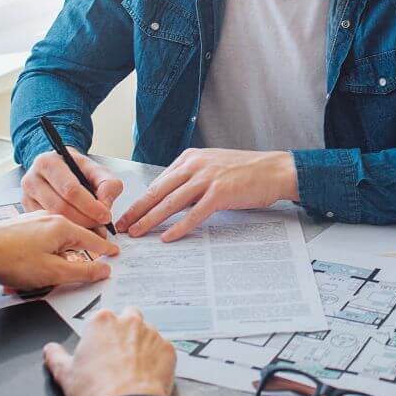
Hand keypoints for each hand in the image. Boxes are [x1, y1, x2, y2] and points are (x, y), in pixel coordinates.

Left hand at [0, 212, 118, 289]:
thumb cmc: (10, 259)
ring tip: (56, 275)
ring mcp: (34, 222)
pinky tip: (35, 269)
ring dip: (60, 258)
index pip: (92, 238)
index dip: (105, 249)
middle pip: (75, 238)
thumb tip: (103, 270)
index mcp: (62, 227)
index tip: (115, 253)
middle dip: (82, 254)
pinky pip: (43, 242)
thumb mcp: (52, 272)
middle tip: (93, 267)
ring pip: (57, 241)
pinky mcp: (21, 229)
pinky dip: (46, 255)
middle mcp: (50, 219)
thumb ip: (81, 272)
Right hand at [21, 147, 123, 231]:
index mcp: (48, 162)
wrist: (60, 169)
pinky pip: (47, 226)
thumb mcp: (97, 170)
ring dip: (77, 228)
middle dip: (85, 220)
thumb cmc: (77, 170)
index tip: (105, 216)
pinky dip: (66, 231)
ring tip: (93, 229)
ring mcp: (27, 197)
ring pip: (53, 219)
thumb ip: (107, 184)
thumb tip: (104, 205)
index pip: (70, 189)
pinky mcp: (27, 211)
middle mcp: (32, 179)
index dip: (90, 205)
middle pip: (60, 207)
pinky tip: (79, 230)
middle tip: (101, 226)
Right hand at [43, 307, 175, 395]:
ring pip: (148, 332)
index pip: (103, 318)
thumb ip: (56, 357)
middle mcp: (129, 321)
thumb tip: (50, 350)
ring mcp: (151, 334)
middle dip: (125, 330)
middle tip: (118, 354)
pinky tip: (148, 375)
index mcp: (102, 322)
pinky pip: (164, 350)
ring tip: (134, 368)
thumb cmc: (96, 391)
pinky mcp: (168, 350)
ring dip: (143, 344)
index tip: (100, 348)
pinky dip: (158, 360)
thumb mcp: (65, 375)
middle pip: (129, 316)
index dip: (101, 334)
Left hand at [116, 148, 298, 242]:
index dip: (140, 200)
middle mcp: (195, 165)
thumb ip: (191, 180)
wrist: (274, 169)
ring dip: (150, 219)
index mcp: (190, 158)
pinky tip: (168, 237)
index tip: (127, 214)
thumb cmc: (246, 171)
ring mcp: (207, 178)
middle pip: (158, 191)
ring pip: (171, 202)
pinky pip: (194, 214)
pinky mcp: (220, 193)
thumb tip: (171, 201)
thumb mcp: (212, 167)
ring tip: (136, 233)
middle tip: (121, 226)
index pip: (158, 182)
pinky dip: (179, 227)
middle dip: (137, 210)